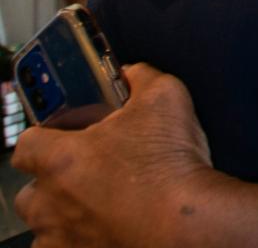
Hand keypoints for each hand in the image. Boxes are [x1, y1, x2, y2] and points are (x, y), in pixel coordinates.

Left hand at [13, 64, 218, 247]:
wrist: (185, 223)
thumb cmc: (168, 164)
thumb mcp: (164, 96)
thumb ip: (141, 76)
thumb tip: (132, 72)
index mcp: (62, 159)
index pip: (26, 144)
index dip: (44, 135)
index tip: (65, 134)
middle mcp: (50, 203)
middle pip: (29, 191)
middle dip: (51, 181)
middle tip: (89, 170)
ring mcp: (62, 239)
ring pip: (45, 228)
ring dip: (63, 215)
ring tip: (99, 202)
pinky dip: (80, 240)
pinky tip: (107, 226)